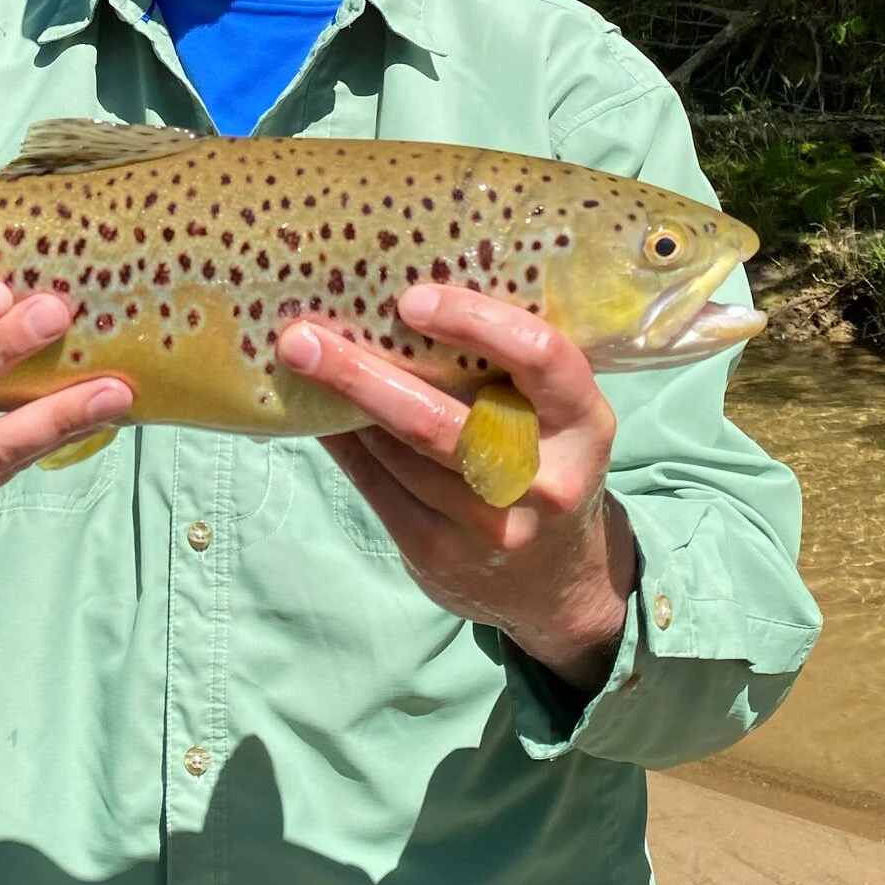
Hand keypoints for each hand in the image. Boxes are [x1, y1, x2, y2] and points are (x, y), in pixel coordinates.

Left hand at [278, 283, 637, 691]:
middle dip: (361, 374)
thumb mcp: (556, 416)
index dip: (475, 322)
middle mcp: (542, 481)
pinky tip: (317, 411)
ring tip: (301, 360)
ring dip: (345, 403)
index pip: (541, 358)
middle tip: (301, 337)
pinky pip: (375, 485)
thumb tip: (403, 299)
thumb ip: (508, 368)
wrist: (558, 584)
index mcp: (584, 425)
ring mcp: (489, 525)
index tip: (412, 300)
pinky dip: (342, 442)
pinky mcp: (438, 553)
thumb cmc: (547, 464)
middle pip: (438, 420)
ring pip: (397, 451)